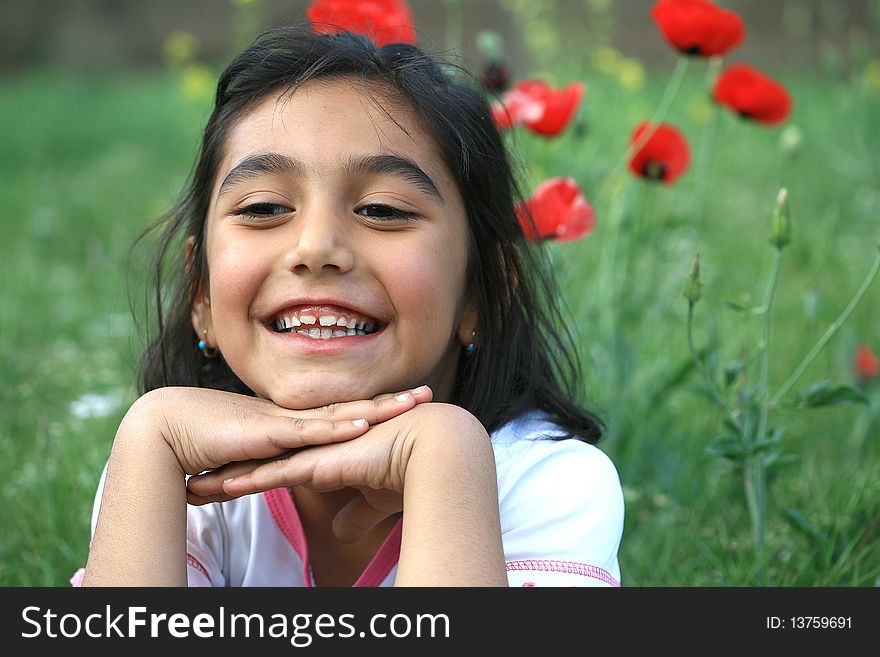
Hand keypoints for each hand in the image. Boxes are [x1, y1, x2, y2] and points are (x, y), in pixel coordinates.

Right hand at [131, 384, 432, 484]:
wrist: (168, 429)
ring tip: (412, 402)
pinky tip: (364, 423)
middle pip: (354, 407)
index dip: (379, 408)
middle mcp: (297, 418)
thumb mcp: (255, 458)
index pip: (347, 414)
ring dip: (378, 408)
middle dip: (392, 401)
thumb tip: (297, 473)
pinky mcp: (267, 434)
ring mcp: (285, 422)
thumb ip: (277, 464)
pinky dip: (338, 427)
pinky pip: (309, 432)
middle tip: (429, 393)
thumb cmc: (208, 444)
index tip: (410, 404)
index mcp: (297, 423)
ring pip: (341, 414)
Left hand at [186, 399, 464, 543]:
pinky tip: (222, 486)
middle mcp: (314, 452)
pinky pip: (276, 474)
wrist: (432, 449)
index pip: (281, 467)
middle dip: (226, 474)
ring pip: (259, 468)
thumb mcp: (374, 503)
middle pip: (260, 464)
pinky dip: (248, 482)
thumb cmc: (410, 472)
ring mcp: (314, 455)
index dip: (253, 475)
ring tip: (195, 488)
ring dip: (225, 480)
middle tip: (196, 482)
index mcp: (326, 458)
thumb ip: (355, 514)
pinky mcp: (320, 463)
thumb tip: (341, 532)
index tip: (225, 483)